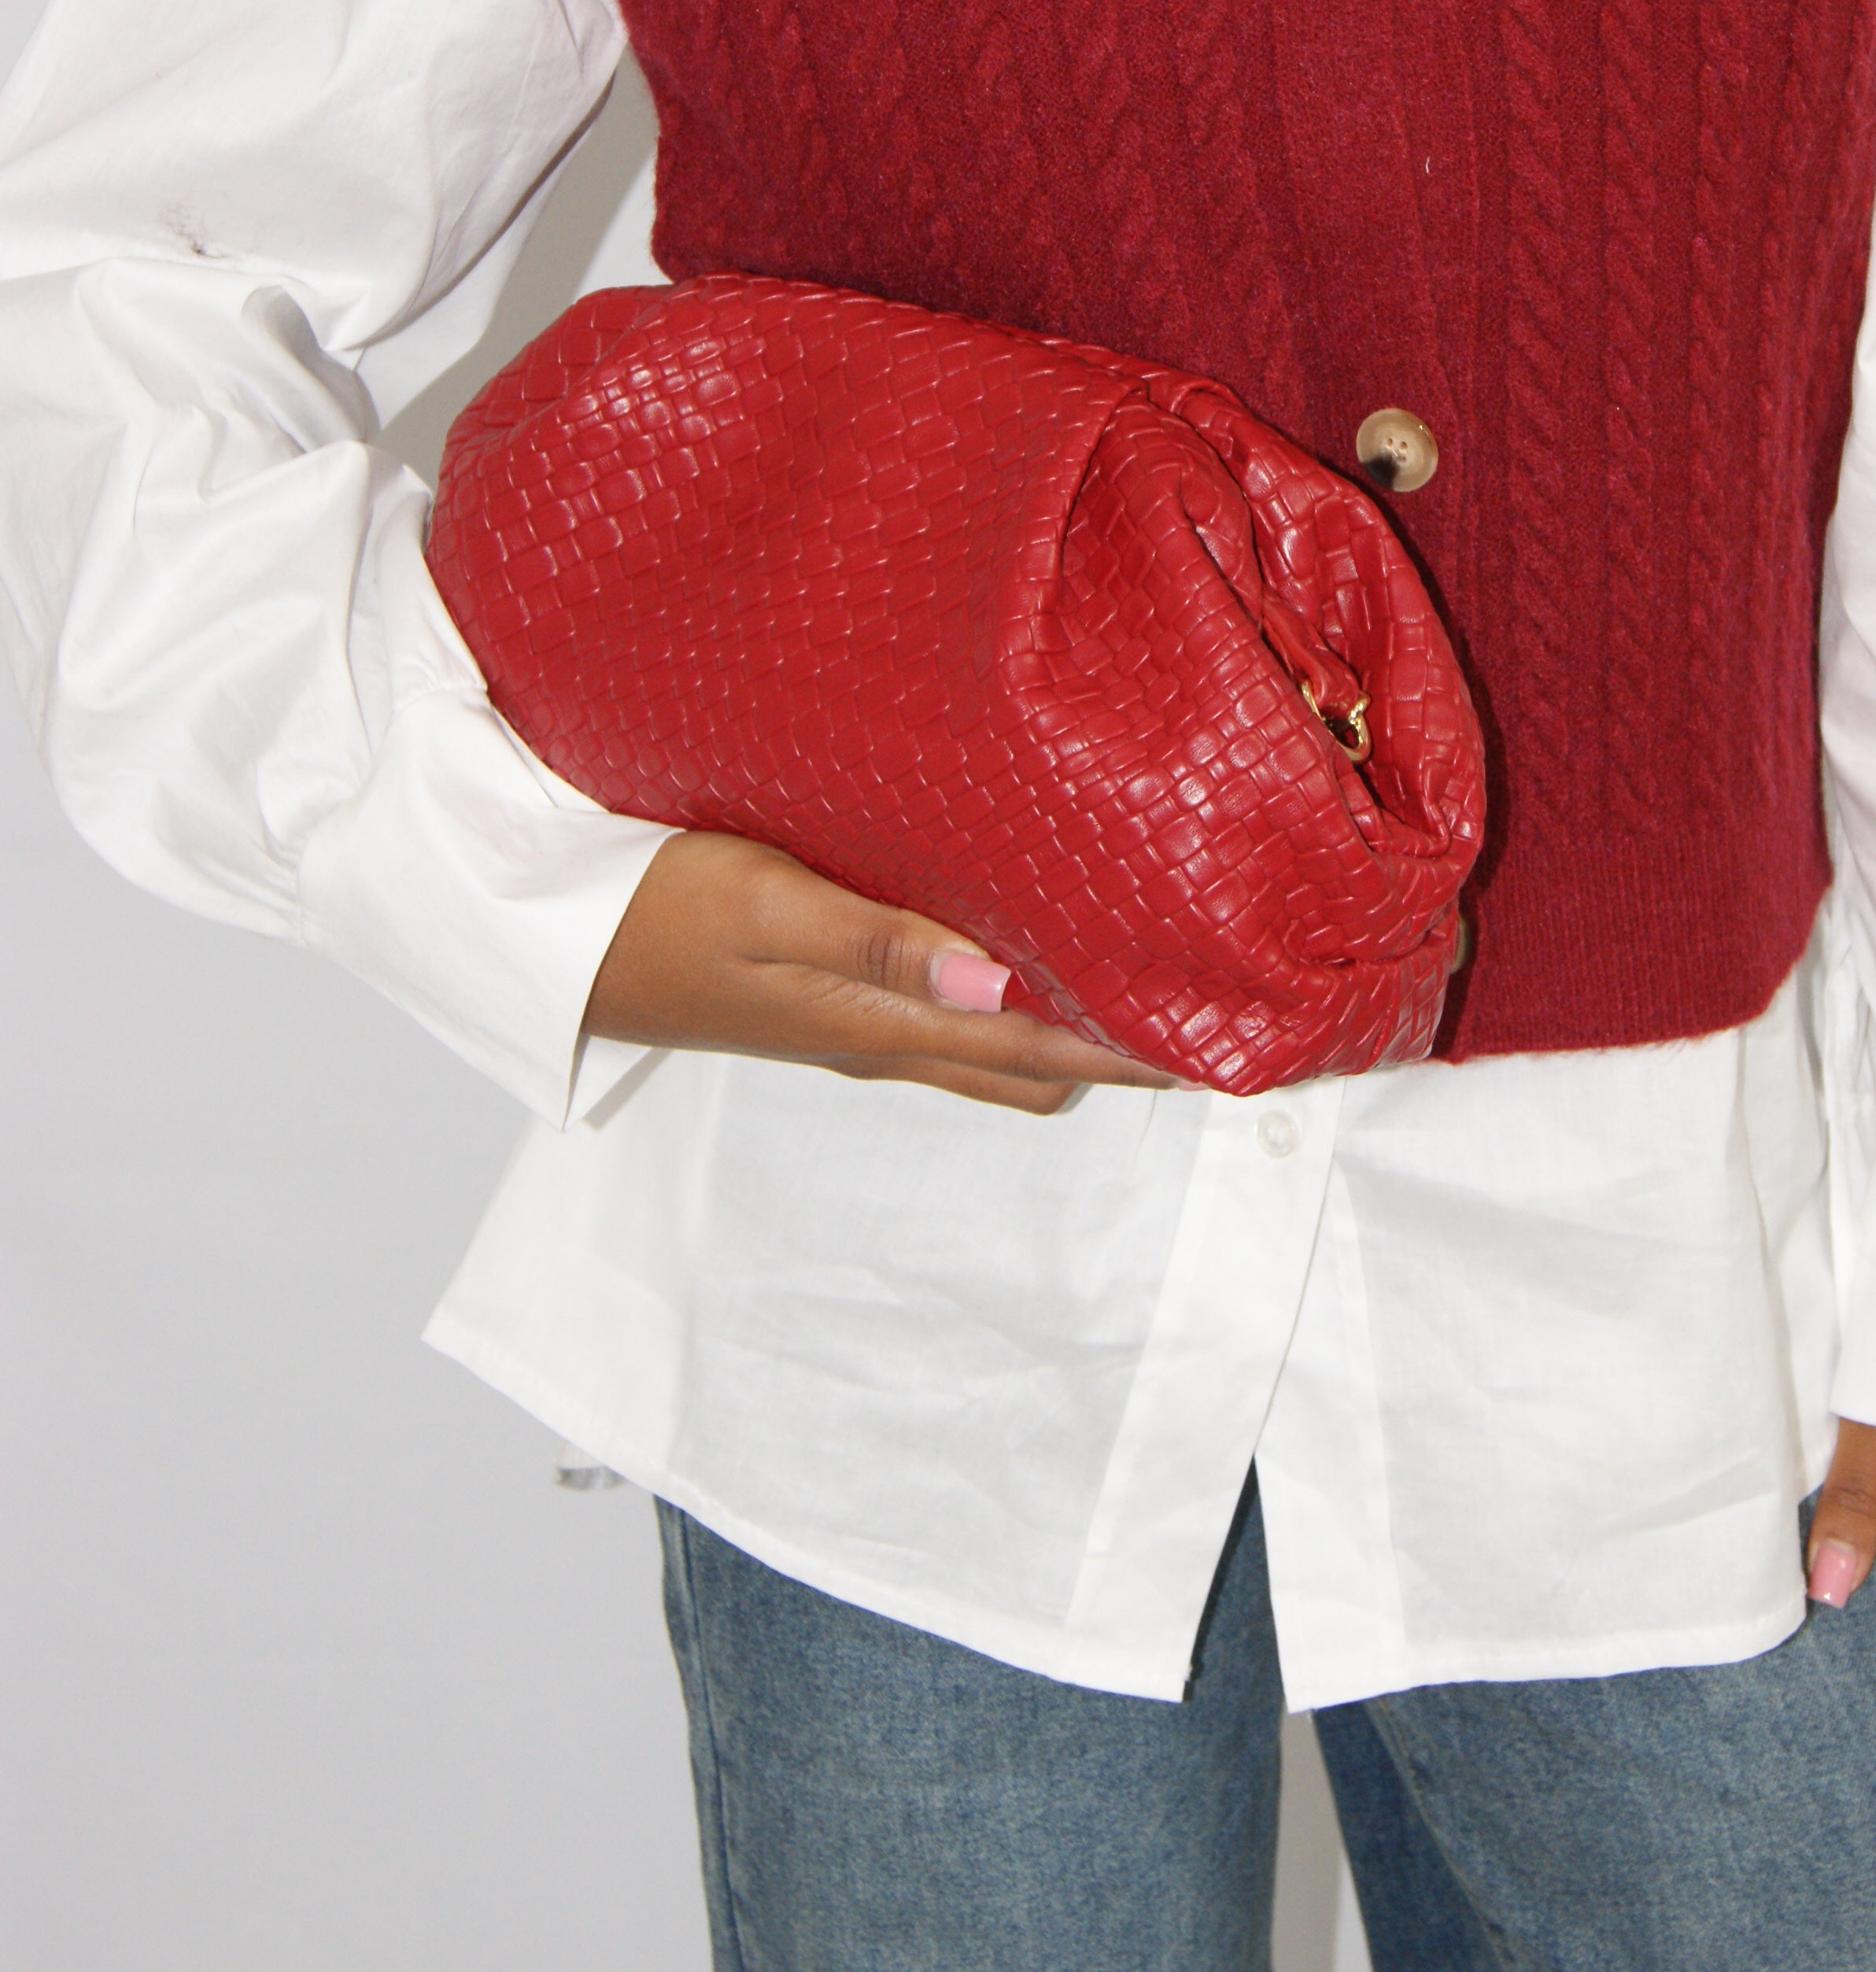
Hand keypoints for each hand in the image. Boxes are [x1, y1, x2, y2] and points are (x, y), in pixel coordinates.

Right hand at [583, 830, 1171, 1114]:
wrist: (547, 943)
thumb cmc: (648, 910)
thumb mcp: (764, 907)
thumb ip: (881, 940)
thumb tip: (1002, 985)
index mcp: (882, 1024)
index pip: (1048, 1049)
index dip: (1143, 1053)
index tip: (1232, 1043)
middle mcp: (883, 1038)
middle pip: (1039, 1065)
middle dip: (1128, 1047)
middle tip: (1210, 1000)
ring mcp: (853, 1025)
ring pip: (995, 1046)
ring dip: (1071, 1026)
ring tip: (1142, 974)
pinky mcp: (825, 999)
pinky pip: (947, 1017)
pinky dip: (1009, 1000)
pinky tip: (1024, 948)